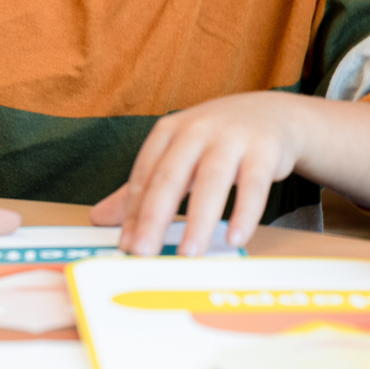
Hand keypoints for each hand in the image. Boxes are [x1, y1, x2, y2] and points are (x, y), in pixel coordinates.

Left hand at [90, 92, 301, 257]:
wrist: (270, 114)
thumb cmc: (216, 140)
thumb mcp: (177, 155)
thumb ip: (142, 188)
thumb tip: (99, 218)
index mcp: (168, 132)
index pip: (144, 176)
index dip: (133, 213)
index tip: (126, 246)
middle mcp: (196, 131)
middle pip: (170, 178)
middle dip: (154, 217)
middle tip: (143, 252)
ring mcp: (231, 138)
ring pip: (212, 182)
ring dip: (199, 221)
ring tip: (189, 254)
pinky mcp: (264, 150)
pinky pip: (253, 186)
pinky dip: (245, 213)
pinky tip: (236, 238)